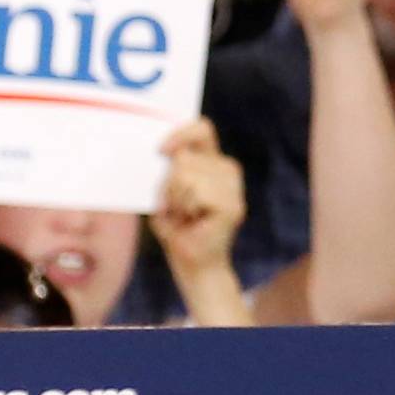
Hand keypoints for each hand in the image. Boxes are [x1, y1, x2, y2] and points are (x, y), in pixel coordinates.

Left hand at [151, 117, 245, 280]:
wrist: (193, 264)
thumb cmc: (176, 229)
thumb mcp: (166, 194)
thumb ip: (169, 171)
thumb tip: (170, 154)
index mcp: (212, 162)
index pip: (202, 129)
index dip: (181, 133)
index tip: (160, 151)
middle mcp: (228, 170)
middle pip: (184, 158)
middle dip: (167, 185)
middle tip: (174, 207)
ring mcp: (234, 187)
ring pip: (186, 176)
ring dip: (174, 200)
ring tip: (184, 216)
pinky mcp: (232, 205)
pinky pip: (196, 193)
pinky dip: (184, 209)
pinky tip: (192, 221)